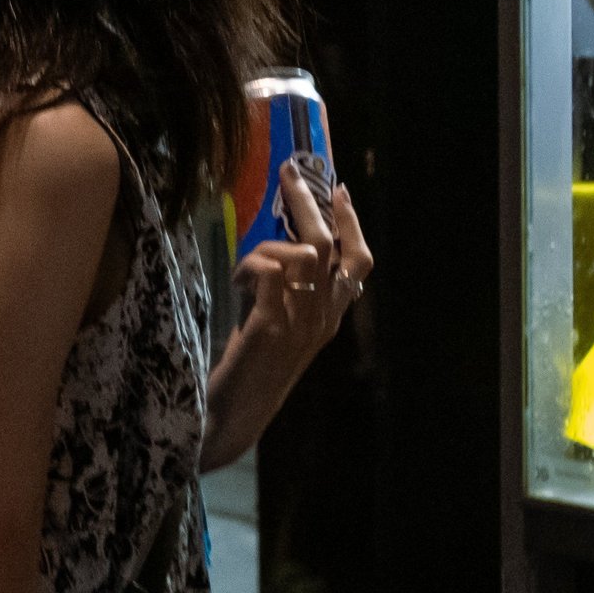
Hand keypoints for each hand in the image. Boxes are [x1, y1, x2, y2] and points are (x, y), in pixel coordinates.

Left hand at [200, 164, 371, 469]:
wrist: (234, 419)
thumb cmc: (253, 372)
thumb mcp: (285, 329)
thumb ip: (293, 294)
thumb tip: (284, 251)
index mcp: (331, 318)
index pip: (359, 261)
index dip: (351, 223)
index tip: (340, 191)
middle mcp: (324, 318)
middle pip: (332, 246)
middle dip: (311, 203)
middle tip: (291, 174)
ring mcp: (300, 322)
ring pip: (303, 253)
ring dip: (269, 244)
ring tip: (247, 264)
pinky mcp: (270, 326)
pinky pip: (269, 270)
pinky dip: (250, 265)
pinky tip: (238, 283)